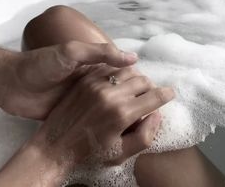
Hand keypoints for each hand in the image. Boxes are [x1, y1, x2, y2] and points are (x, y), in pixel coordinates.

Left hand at [0, 43, 137, 118]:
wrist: (15, 85)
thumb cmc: (43, 64)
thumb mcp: (71, 52)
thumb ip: (99, 53)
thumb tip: (133, 57)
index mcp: (94, 65)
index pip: (123, 71)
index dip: (138, 80)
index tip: (154, 90)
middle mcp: (94, 81)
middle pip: (120, 88)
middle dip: (135, 97)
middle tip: (150, 109)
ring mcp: (86, 97)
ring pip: (111, 103)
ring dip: (124, 110)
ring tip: (141, 120)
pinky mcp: (78, 111)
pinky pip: (98, 115)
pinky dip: (109, 119)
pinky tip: (121, 127)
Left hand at [30, 64, 174, 172]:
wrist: (54, 146)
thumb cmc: (89, 154)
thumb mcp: (120, 154)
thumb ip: (144, 135)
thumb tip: (157, 115)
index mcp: (122, 113)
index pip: (153, 96)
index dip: (166, 93)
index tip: (170, 92)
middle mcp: (111, 95)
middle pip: (142, 80)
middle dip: (151, 86)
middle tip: (149, 94)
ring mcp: (97, 85)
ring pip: (127, 70)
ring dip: (135, 77)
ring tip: (135, 87)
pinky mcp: (85, 81)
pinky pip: (109, 69)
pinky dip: (118, 73)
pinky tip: (118, 82)